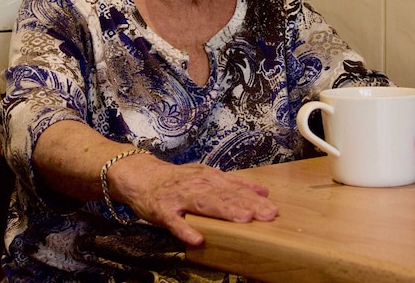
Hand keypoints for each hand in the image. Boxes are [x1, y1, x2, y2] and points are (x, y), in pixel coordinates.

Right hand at [108, 155, 278, 245]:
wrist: (141, 176)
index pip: (235, 188)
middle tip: (267, 215)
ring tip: (242, 220)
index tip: (273, 209)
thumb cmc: (177, 179)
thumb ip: (232, 184)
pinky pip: (175, 222)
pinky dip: (186, 230)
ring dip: (224, 211)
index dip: (254, 198)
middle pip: (225, 195)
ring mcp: (180, 197)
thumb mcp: (206, 176)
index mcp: (209, 178)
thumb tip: (262, 191)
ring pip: (205, 204)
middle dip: (247, 204)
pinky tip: (197, 239)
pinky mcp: (163, 210)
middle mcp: (197, 185)